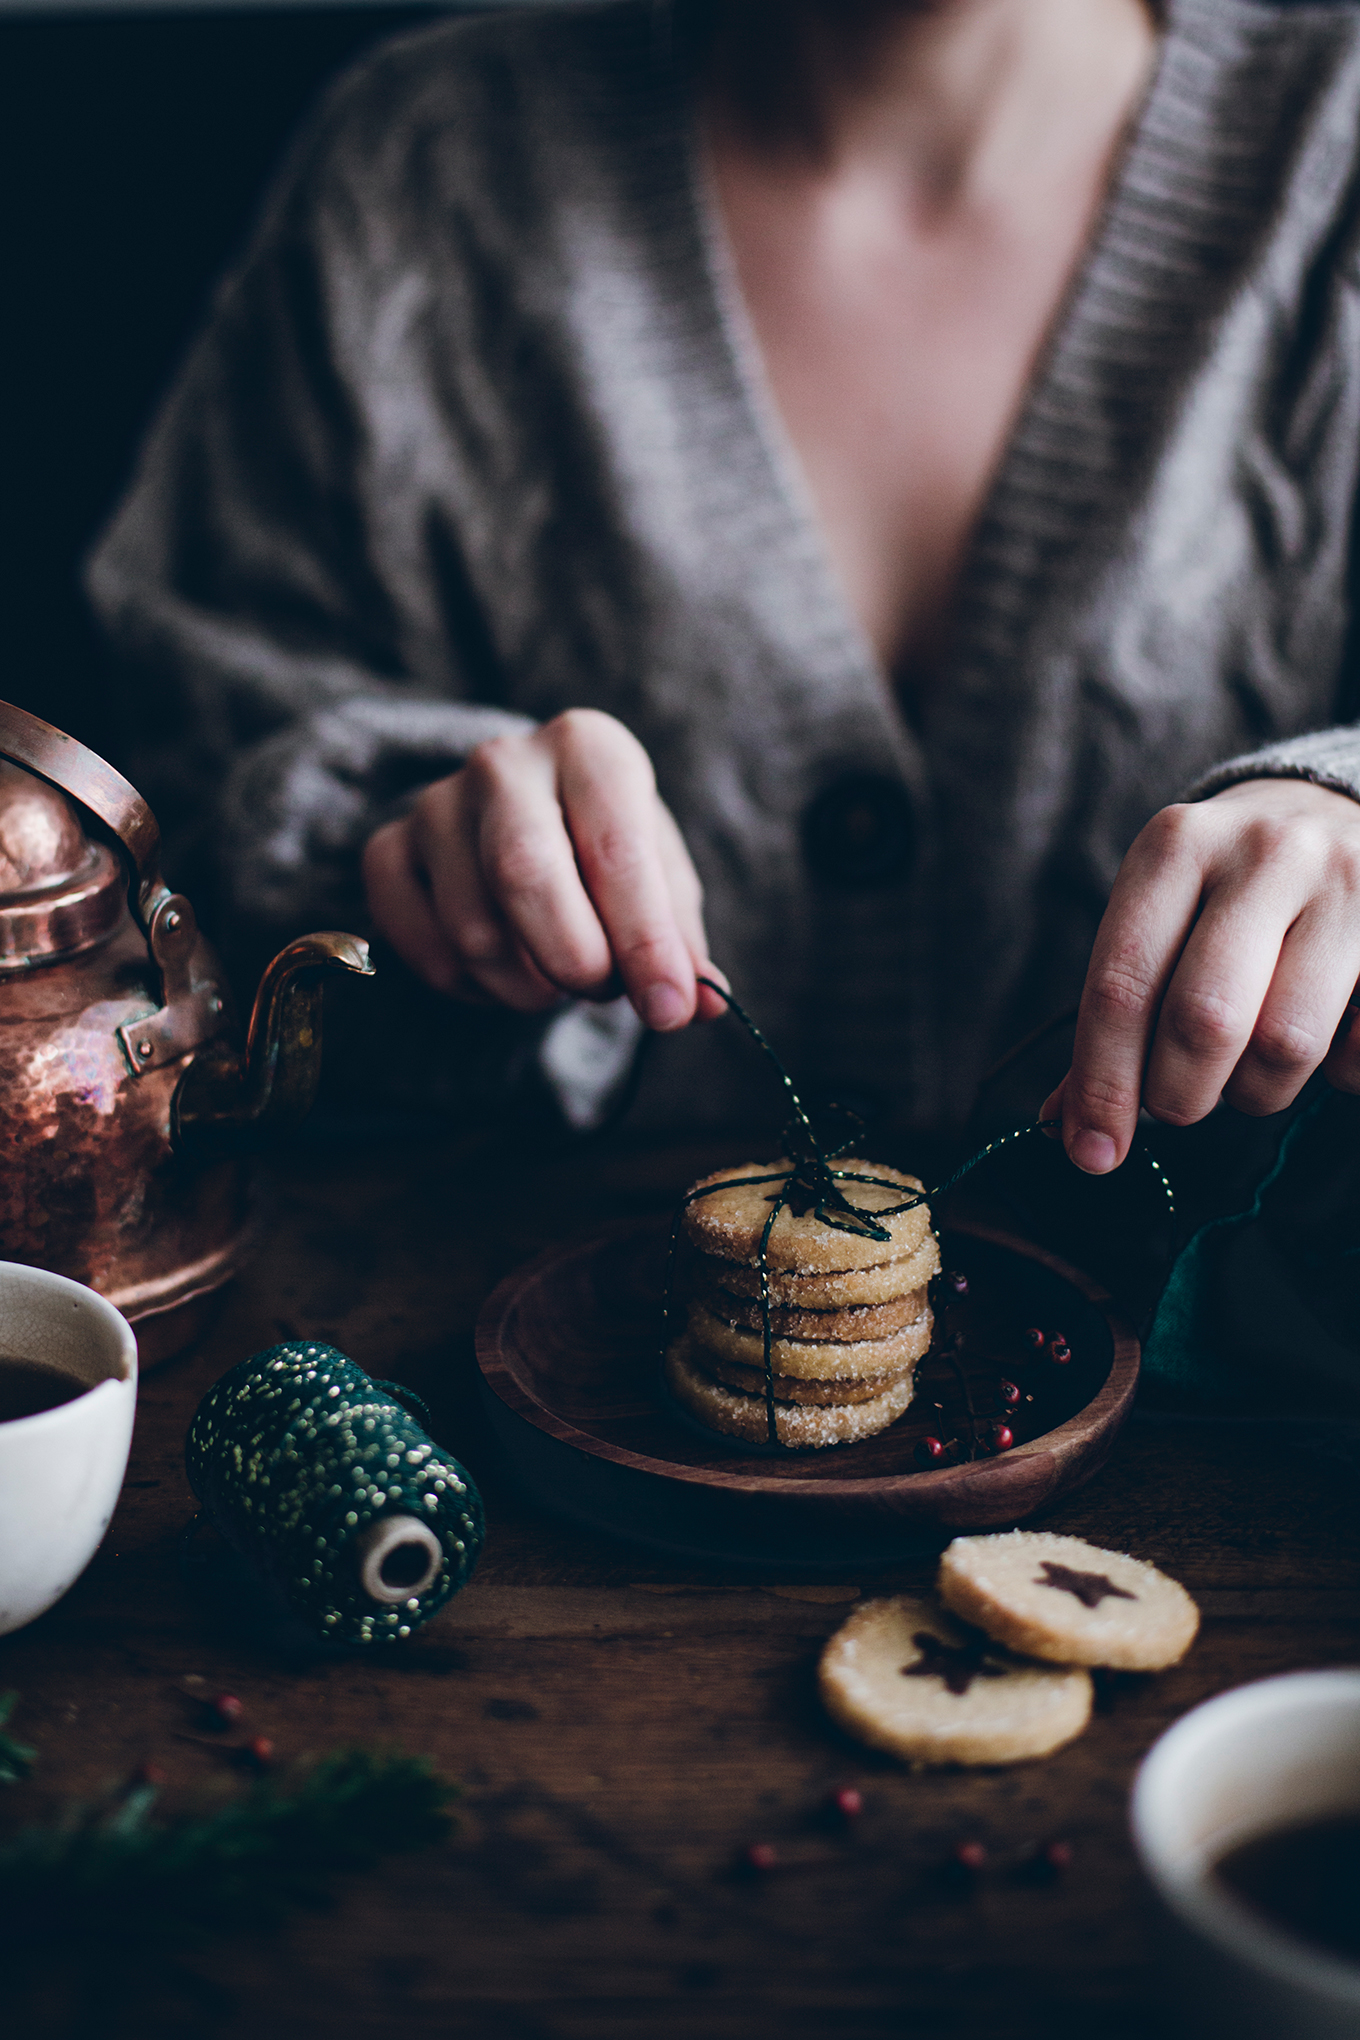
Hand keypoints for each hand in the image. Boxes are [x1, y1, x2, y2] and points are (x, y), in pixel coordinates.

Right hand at [361, 708, 727, 1028]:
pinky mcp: (388, 852)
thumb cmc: (605, 849)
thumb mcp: (660, 879)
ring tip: (558, 978)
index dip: (645, 941)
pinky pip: (427, 951)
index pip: (615, 850)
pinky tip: (505, 972)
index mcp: (587, 746)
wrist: (523, 816)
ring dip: (530, 987)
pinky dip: (475, 989)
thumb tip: (704, 1003)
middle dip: (576, 962)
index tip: (669, 1009)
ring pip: (475, 932)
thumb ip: (681, 941)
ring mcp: (435, 804)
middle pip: (526, 879)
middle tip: (603, 991)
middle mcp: (503, 762)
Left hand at [1042, 779, 1359, 1172]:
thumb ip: (1117, 1014)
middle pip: (1203, 1020)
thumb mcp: (1160, 918)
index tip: (1092, 1153)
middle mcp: (1261, 852)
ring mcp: (1344, 882)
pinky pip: (1359, 1049)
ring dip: (1254, 1090)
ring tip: (1247, 1070)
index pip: (1122, 984)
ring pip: (1285, 1044)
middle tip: (1176, 1106)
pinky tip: (1326, 1042)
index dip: (1103, 1084)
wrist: (1332, 809)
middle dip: (1178, 1094)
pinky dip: (1337, 1075)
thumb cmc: (1225, 887)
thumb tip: (1067, 1126)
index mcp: (1175, 846)